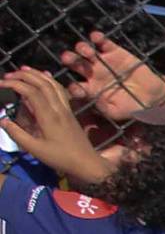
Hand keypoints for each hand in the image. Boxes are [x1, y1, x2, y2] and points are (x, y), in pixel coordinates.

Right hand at [1, 69, 115, 185]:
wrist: (87, 163)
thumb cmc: (61, 158)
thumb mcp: (35, 150)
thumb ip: (18, 134)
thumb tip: (2, 121)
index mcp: (49, 116)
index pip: (31, 92)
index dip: (15, 84)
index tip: (1, 84)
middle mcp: (58, 108)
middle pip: (42, 83)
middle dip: (24, 75)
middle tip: (8, 75)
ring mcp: (66, 108)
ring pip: (53, 84)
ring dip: (37, 74)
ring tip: (23, 70)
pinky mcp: (70, 111)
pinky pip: (60, 90)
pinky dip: (50, 80)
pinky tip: (44, 77)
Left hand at [57, 30, 164, 122]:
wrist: (153, 95)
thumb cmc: (134, 106)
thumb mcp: (118, 112)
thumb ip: (104, 109)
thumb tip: (92, 102)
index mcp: (92, 90)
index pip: (76, 86)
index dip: (72, 86)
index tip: (76, 87)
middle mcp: (93, 74)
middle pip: (75, 64)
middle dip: (69, 60)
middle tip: (68, 59)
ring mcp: (103, 61)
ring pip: (86, 51)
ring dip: (82, 48)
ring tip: (87, 51)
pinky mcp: (115, 52)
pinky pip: (103, 42)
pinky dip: (98, 38)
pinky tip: (96, 38)